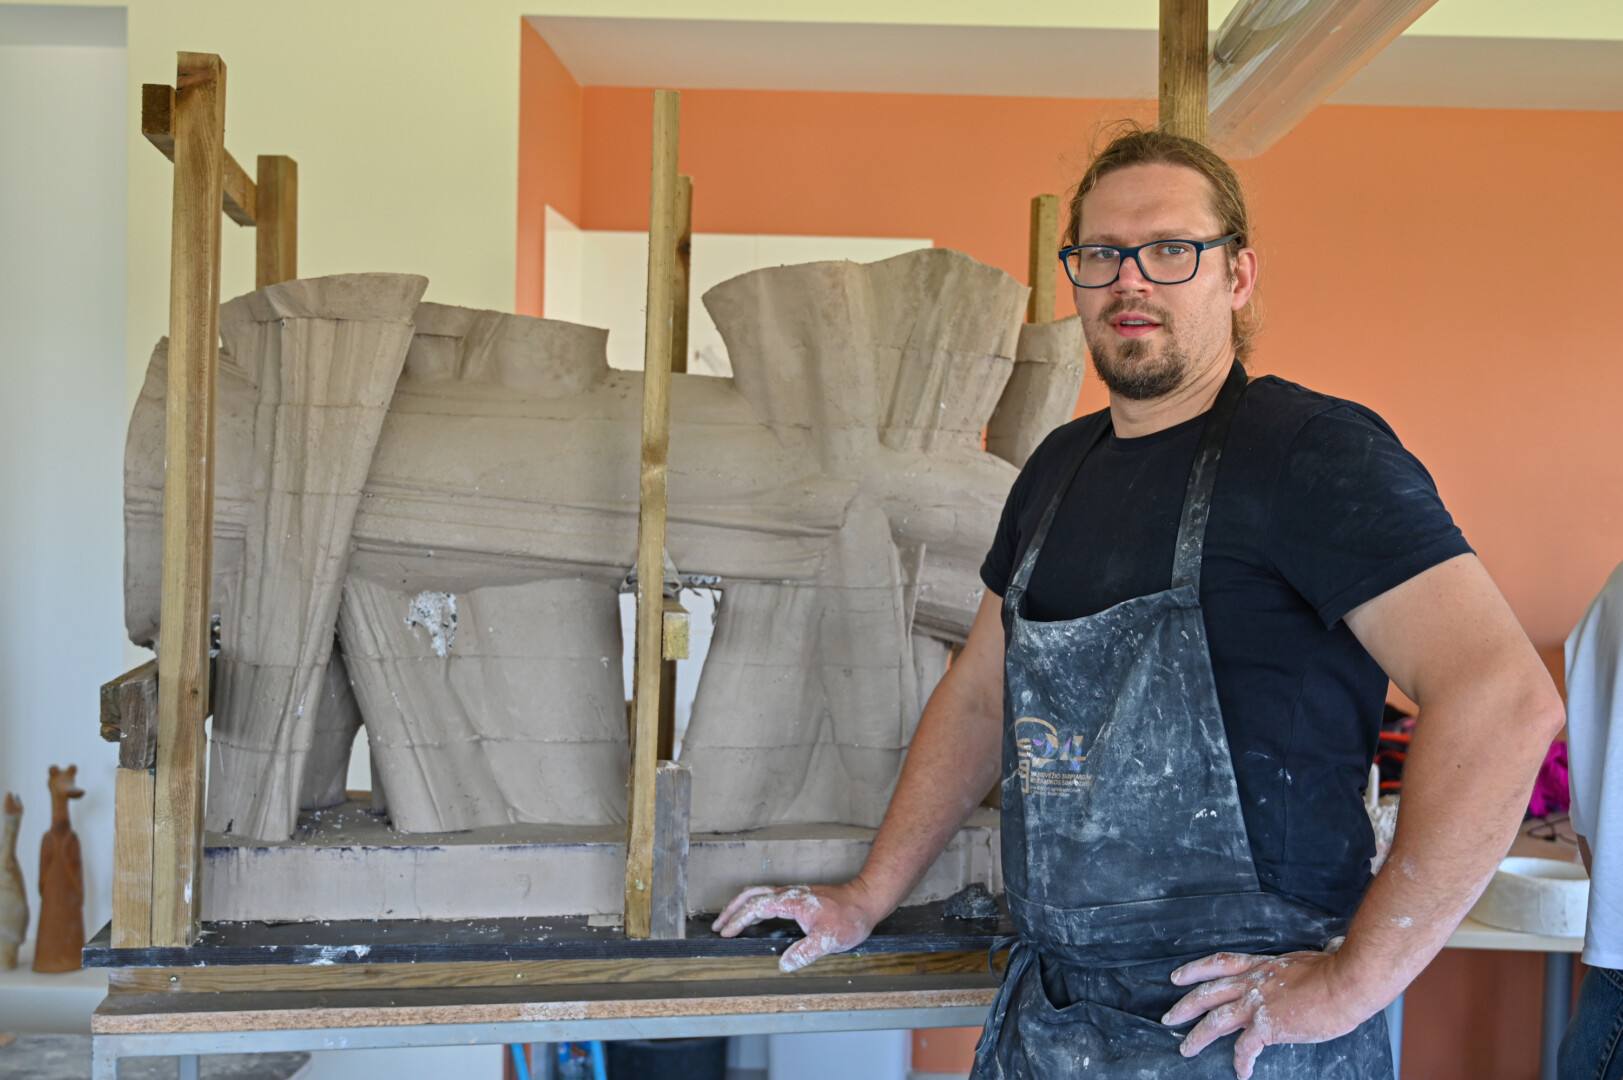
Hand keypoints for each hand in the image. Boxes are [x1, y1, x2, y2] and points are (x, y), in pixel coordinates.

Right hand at [711, 882, 877, 972]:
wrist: (866, 901)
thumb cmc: (849, 918)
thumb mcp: (829, 939)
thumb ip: (805, 952)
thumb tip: (783, 964)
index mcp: (792, 901)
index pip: (756, 907)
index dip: (738, 920)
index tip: (725, 932)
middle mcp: (789, 894)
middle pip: (751, 895)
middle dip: (731, 909)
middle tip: (717, 926)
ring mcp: (793, 894)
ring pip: (758, 893)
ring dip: (740, 905)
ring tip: (728, 921)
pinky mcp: (798, 897)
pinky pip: (768, 896)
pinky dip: (753, 904)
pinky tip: (755, 917)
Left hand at [1161, 941, 1370, 1079]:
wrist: (1347, 982)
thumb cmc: (1338, 970)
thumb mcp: (1315, 958)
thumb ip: (1311, 960)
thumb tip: (1332, 945)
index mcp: (1262, 966)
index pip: (1219, 963)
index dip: (1195, 970)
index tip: (1176, 976)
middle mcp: (1253, 983)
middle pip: (1207, 992)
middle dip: (1185, 1006)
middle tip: (1168, 1017)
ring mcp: (1258, 1003)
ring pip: (1215, 1019)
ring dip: (1197, 1036)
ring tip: (1185, 1048)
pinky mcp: (1268, 1025)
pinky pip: (1245, 1047)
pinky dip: (1241, 1061)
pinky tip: (1241, 1071)